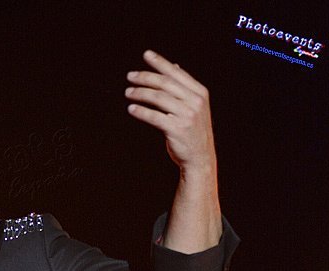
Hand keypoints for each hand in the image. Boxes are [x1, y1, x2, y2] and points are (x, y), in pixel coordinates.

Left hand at [125, 50, 215, 175]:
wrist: (200, 157)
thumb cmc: (194, 131)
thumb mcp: (194, 105)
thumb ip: (184, 87)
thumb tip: (174, 66)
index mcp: (199, 92)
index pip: (176, 73)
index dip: (160, 62)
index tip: (146, 55)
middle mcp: (194, 101)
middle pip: (165, 84)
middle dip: (145, 77)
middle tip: (130, 76)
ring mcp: (186, 115)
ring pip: (158, 98)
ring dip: (140, 93)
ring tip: (128, 92)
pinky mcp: (176, 129)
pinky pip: (154, 116)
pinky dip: (141, 111)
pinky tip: (131, 109)